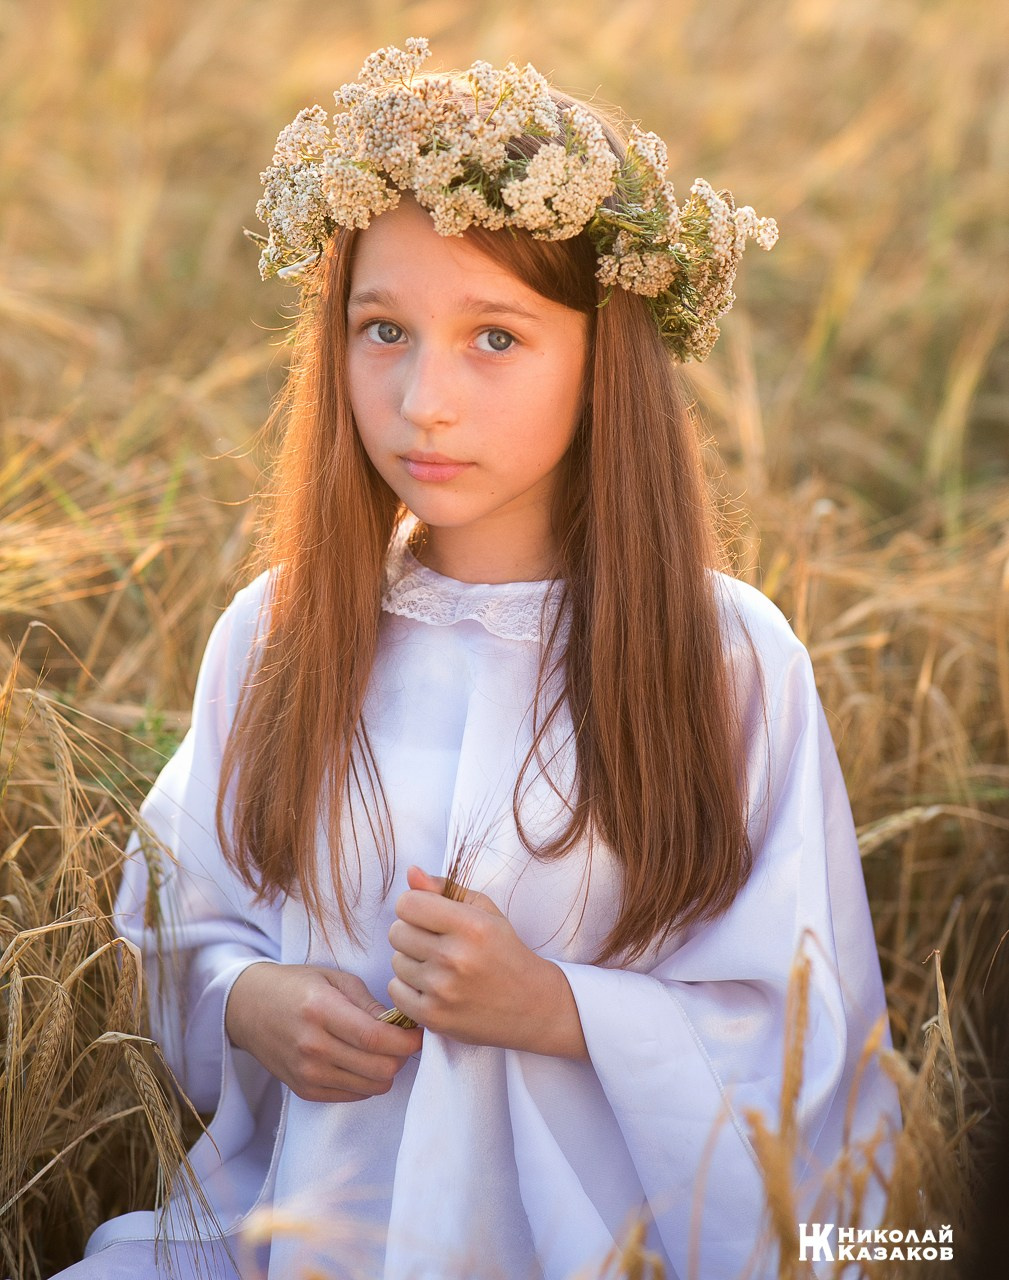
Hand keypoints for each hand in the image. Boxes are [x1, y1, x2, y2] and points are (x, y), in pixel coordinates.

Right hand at [225, 962, 422, 1101]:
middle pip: (379, 1069)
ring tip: (382, 1049)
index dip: (406, 1040)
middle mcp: (313, 1047)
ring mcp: (307, 1073)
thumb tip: (400, 1024)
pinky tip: (362, 1061)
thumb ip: (367, 1003)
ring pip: (371, 1088)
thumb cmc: (295, 986)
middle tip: (402, 1039)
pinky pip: (353, 1096)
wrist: (248, 1008)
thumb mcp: (334, 979)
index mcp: (321, 1011)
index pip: (376, 1039)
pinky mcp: (305, 1090)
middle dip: (401, 1056)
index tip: (419, 1032)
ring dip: (386, 1070)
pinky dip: (367, 1081)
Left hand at [387, 866, 586, 1059]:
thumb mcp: (486, 912)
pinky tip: (432, 987)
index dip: (415, 906)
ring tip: (439, 967)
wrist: (531, 1006)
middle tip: (436, 942)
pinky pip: (395, 991)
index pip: (408, 904)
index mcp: (470, 926)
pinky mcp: (433, 1017)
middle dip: (412, 933)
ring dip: (412, 962)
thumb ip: (446, 889)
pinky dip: (408, 988)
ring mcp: (442, 990)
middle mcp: (455, 957)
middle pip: (396, 932)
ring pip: (395, 962)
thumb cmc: (505, 952)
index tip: (428, 915)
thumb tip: (411, 872)